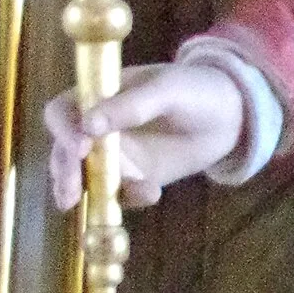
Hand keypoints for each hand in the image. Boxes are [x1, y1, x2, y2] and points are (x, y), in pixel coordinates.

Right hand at [45, 59, 245, 212]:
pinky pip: (120, 195)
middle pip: (65, 152)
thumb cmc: (196, 89)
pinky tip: (153, 193)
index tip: (81, 150)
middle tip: (72, 196)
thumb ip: (131, 106)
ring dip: (92, 193)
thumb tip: (89, 124)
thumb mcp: (167, 90)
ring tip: (110, 202)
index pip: (63, 112)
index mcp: (99, 95)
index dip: (64, 131)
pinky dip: (130, 198)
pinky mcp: (133, 179)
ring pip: (85, 179)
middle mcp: (97, 128)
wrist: (230, 117)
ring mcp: (114, 156)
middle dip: (66, 174)